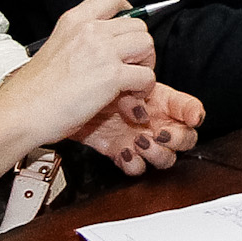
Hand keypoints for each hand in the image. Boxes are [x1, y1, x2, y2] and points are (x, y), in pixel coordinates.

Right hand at [2, 0, 157, 137]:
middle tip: (130, 68)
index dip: (128, 13)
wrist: (21, 112)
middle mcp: (89, 30)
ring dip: (145, 65)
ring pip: (147, 44)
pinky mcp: (111, 76)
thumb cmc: (34, 91)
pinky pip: (147, 75)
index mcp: (73, 21)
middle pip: (137, 25)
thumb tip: (106, 50)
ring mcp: (102, 51)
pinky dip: (143, 88)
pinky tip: (129, 98)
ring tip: (131, 83)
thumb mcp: (55, 50)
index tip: (127, 32)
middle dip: (139, 48)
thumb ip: (80, 43)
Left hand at [72, 81, 205, 175]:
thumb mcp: (109, 74)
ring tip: (140, 143)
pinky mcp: (120, 152)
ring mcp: (137, 137)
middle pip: (185, 136)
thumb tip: (143, 91)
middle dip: (179, 137)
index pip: (185, 106)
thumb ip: (131, 79)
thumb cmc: (77, 82)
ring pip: (166, 156)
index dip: (193, 111)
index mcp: (154, 98)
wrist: (48, 104)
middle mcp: (150, 119)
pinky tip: (124, 153)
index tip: (192, 116)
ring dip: (158, 153)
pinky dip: (133, 163)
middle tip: (162, 133)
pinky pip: (137, 166)